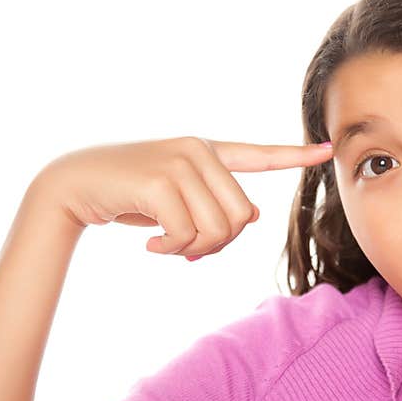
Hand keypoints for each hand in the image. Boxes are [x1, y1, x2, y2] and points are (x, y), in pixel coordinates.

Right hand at [33, 136, 333, 258]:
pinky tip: (150, 245)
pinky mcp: (160, 180)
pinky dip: (172, 250)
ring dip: (193, 250)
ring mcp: (180, 162)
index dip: (294, 155)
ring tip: (166, 245)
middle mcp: (198, 150)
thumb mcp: (175, 199)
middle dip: (218, 245)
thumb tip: (252, 216)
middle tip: (187, 249)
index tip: (328, 150)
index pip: (259, 154)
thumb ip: (213, 203)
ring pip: (218, 229)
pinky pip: (188, 234)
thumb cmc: (128, 195)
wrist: (73, 185)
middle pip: (240, 217)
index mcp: (206, 152)